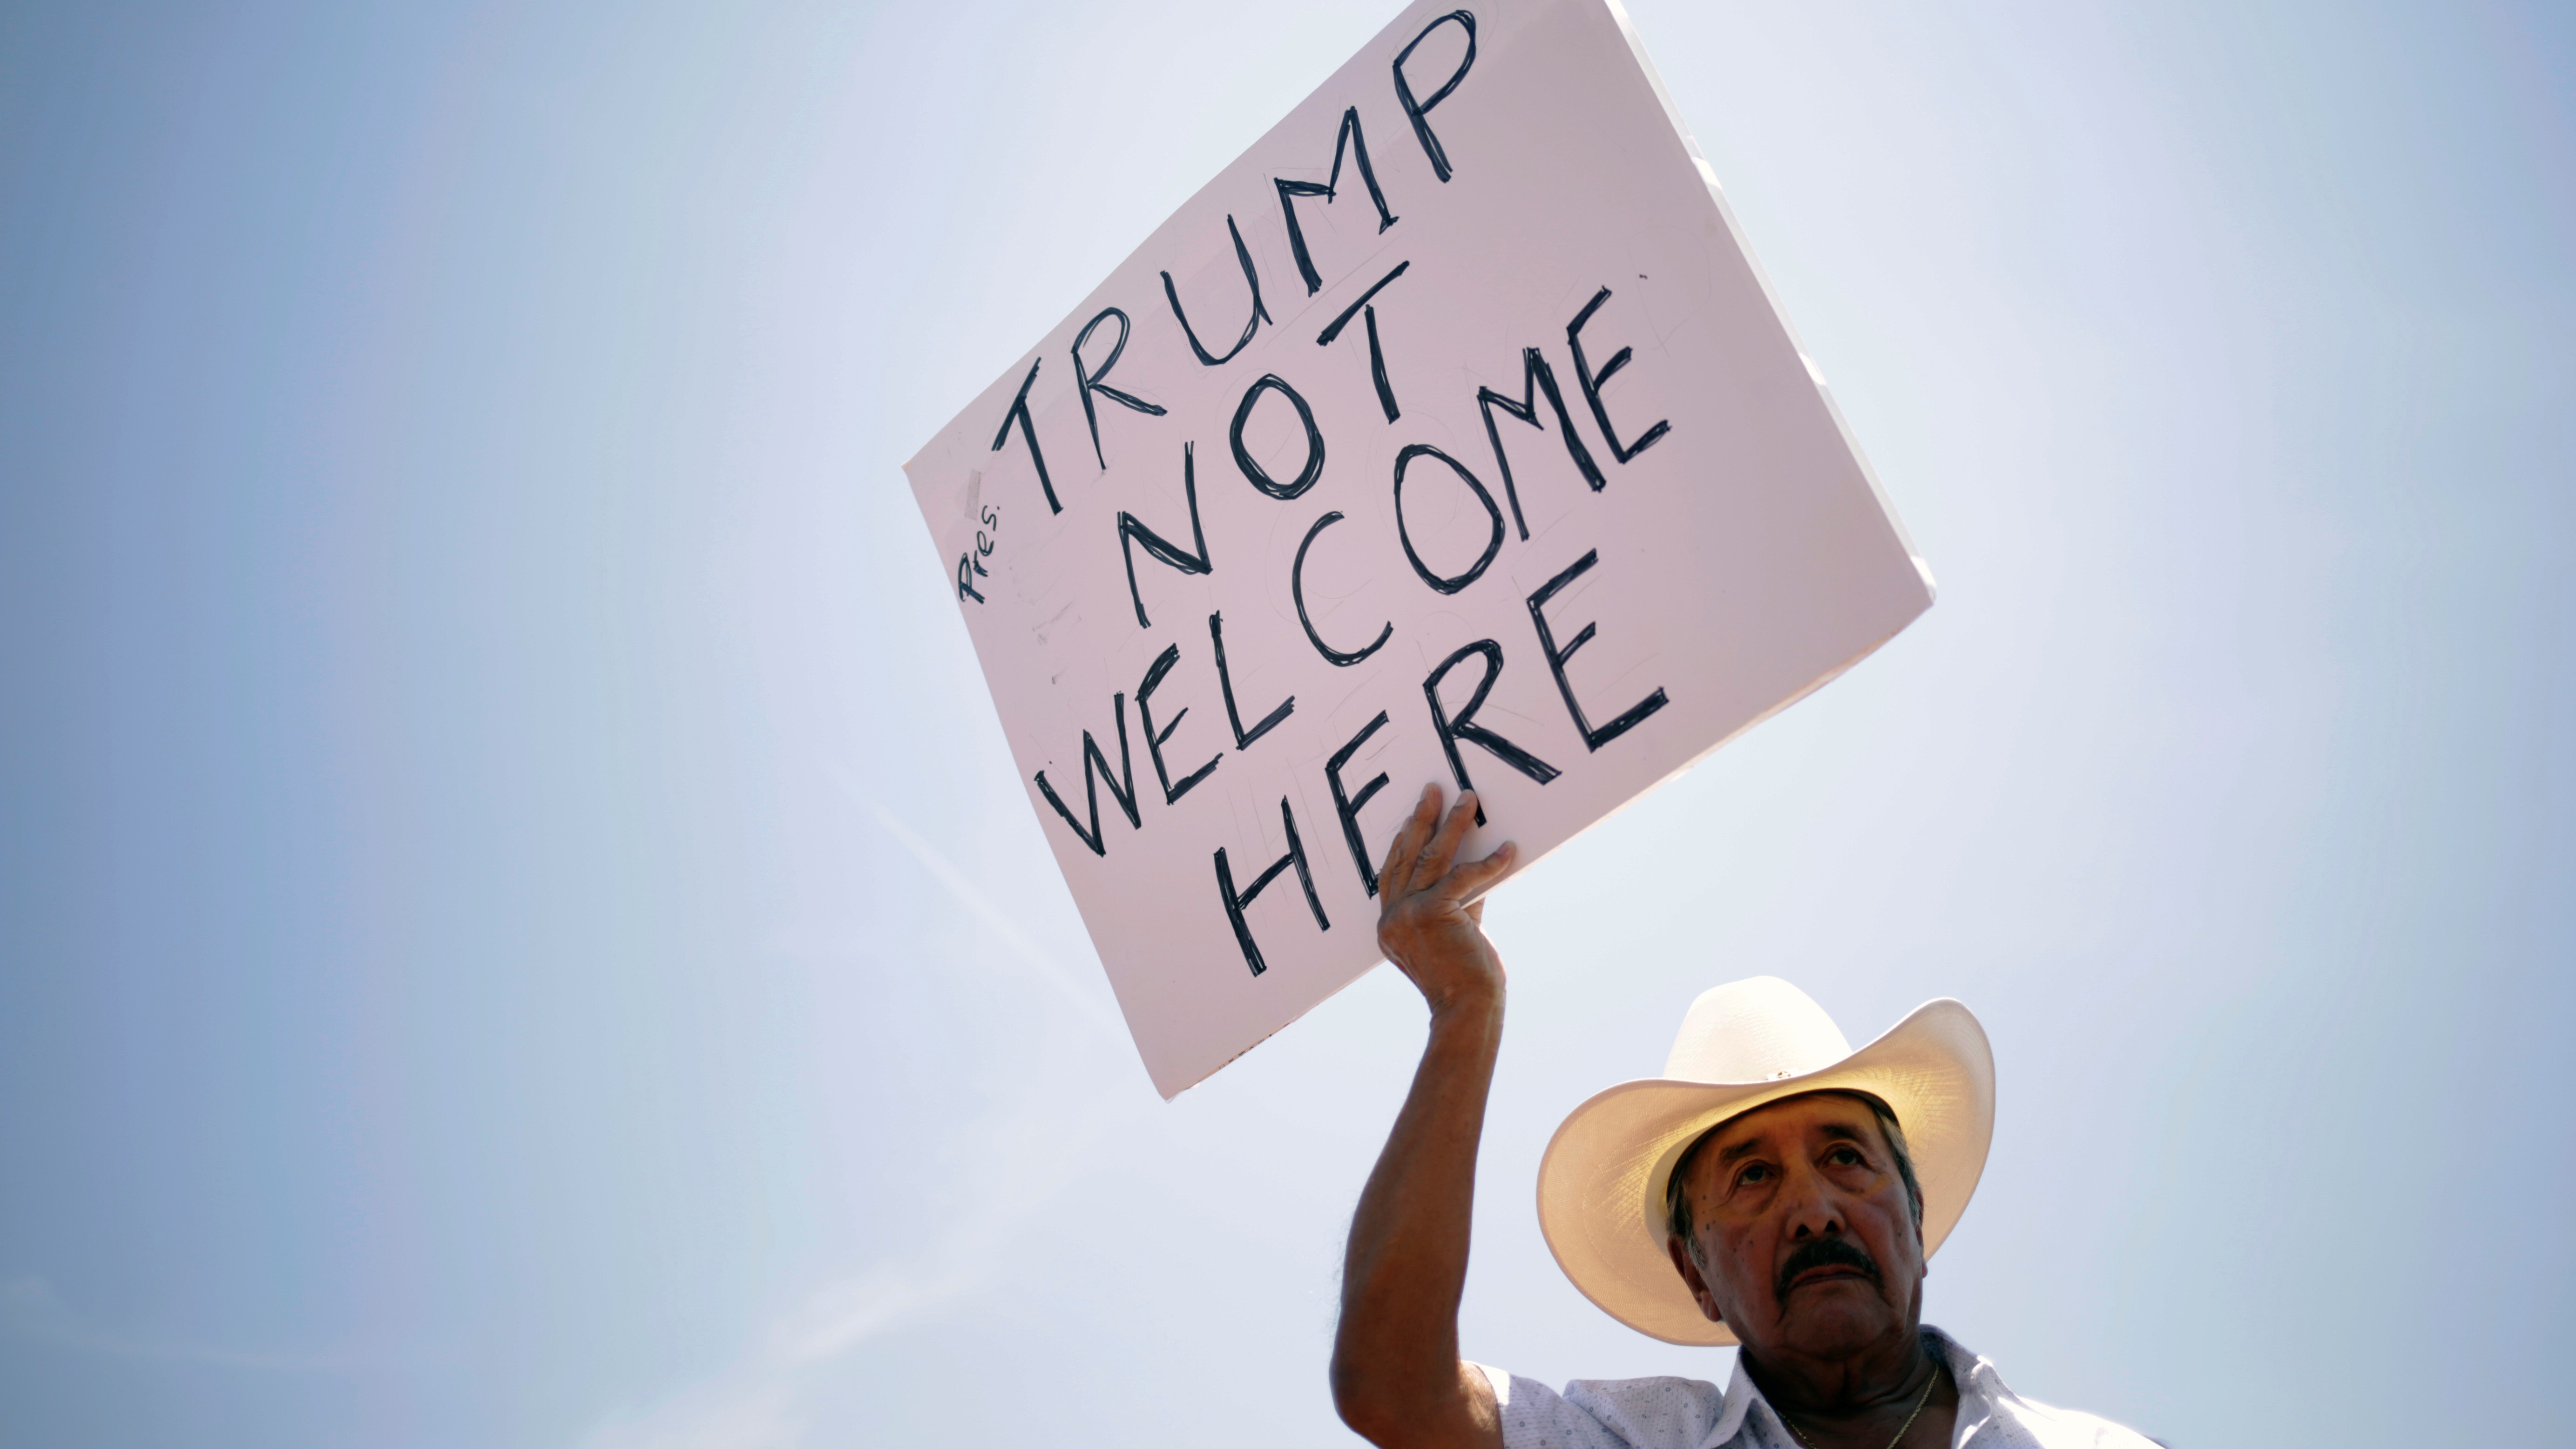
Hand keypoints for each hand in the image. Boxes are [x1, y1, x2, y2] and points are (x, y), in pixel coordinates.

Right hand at [1375, 785, 1516, 1018]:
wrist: (1467, 1009)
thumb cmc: (1464, 980)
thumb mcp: (1452, 934)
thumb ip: (1456, 902)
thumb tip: (1471, 869)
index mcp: (1389, 927)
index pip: (1391, 874)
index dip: (1403, 842)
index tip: (1413, 817)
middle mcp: (1391, 919)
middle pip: (1405, 857)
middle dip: (1421, 820)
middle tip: (1432, 789)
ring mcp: (1407, 916)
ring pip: (1429, 858)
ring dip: (1450, 824)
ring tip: (1466, 799)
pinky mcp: (1430, 913)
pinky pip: (1463, 877)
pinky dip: (1488, 863)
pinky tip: (1508, 850)